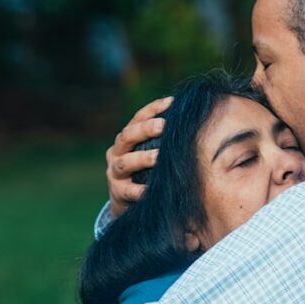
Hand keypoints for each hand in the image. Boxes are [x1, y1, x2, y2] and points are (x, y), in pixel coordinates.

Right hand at [105, 96, 171, 218]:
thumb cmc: (144, 171)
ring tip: (159, 156)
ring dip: (143, 158)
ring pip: (126, 162)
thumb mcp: (148, 152)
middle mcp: (116, 152)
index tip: (171, 102)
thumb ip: (162, 139)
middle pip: (127, 136)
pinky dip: (140, 190)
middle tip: (164, 125)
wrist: (125, 201)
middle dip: (145, 129)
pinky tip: (152, 188)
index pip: (137, 118)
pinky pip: (129, 190)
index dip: (153, 109)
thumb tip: (190, 118)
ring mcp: (115, 172)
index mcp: (126, 138)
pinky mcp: (117, 192)